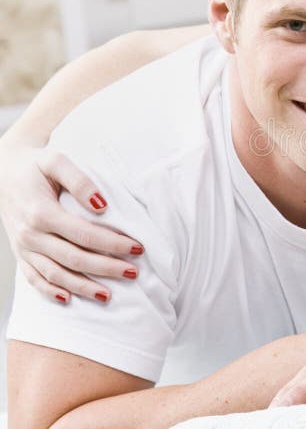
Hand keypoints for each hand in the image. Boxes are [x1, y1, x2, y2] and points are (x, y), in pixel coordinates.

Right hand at [0, 146, 143, 303]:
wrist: (2, 171)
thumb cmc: (34, 166)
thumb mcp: (56, 161)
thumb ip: (80, 180)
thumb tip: (102, 205)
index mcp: (41, 212)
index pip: (84, 234)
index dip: (112, 243)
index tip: (137, 247)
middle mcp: (30, 234)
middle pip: (74, 258)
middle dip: (106, 268)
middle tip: (134, 272)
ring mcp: (23, 247)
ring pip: (55, 274)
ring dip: (83, 287)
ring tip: (109, 295)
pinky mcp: (20, 254)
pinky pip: (33, 278)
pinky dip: (50, 292)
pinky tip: (69, 299)